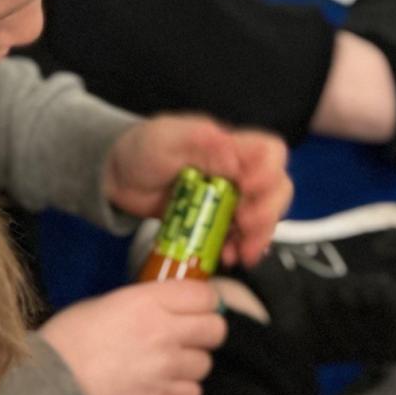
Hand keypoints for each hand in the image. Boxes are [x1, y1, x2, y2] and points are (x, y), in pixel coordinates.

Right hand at [41, 281, 226, 394]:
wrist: (53, 379)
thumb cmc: (71, 336)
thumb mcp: (109, 302)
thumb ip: (146, 302)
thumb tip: (171, 307)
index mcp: (149, 300)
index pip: (206, 294)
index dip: (205, 301)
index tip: (197, 308)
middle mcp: (165, 331)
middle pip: (216, 329)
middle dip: (205, 332)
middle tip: (189, 337)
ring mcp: (166, 366)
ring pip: (206, 364)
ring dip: (191, 364)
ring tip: (168, 365)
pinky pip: (193, 393)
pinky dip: (183, 391)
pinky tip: (164, 386)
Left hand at [104, 115, 291, 266]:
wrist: (118, 178)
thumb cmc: (141, 149)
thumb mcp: (164, 137)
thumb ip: (196, 137)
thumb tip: (228, 143)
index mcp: (230, 146)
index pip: (271, 153)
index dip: (269, 173)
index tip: (248, 189)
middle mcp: (238, 172)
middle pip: (276, 190)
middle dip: (267, 213)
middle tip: (244, 227)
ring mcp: (230, 199)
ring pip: (264, 218)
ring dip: (257, 238)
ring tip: (239, 254)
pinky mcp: (218, 223)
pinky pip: (241, 238)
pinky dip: (239, 250)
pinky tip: (226, 258)